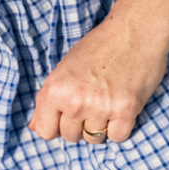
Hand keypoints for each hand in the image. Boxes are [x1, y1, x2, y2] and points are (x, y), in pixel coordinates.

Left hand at [30, 14, 168, 144]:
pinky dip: (119, 128)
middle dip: (78, 125)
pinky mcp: (126, 111)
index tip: (64, 115)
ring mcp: (102, 108)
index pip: (44, 130)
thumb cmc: (99, 46)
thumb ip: (48, 99)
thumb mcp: (64, 68)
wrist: (134, 30)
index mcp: (56, 89)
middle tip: (91, 102)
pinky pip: (117, 137)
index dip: (54, 125)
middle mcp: (76, 101)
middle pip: (70, 137)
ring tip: (106, 103)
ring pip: (94, 139)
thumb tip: (33, 126)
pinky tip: (120, 108)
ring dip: (99, 126)